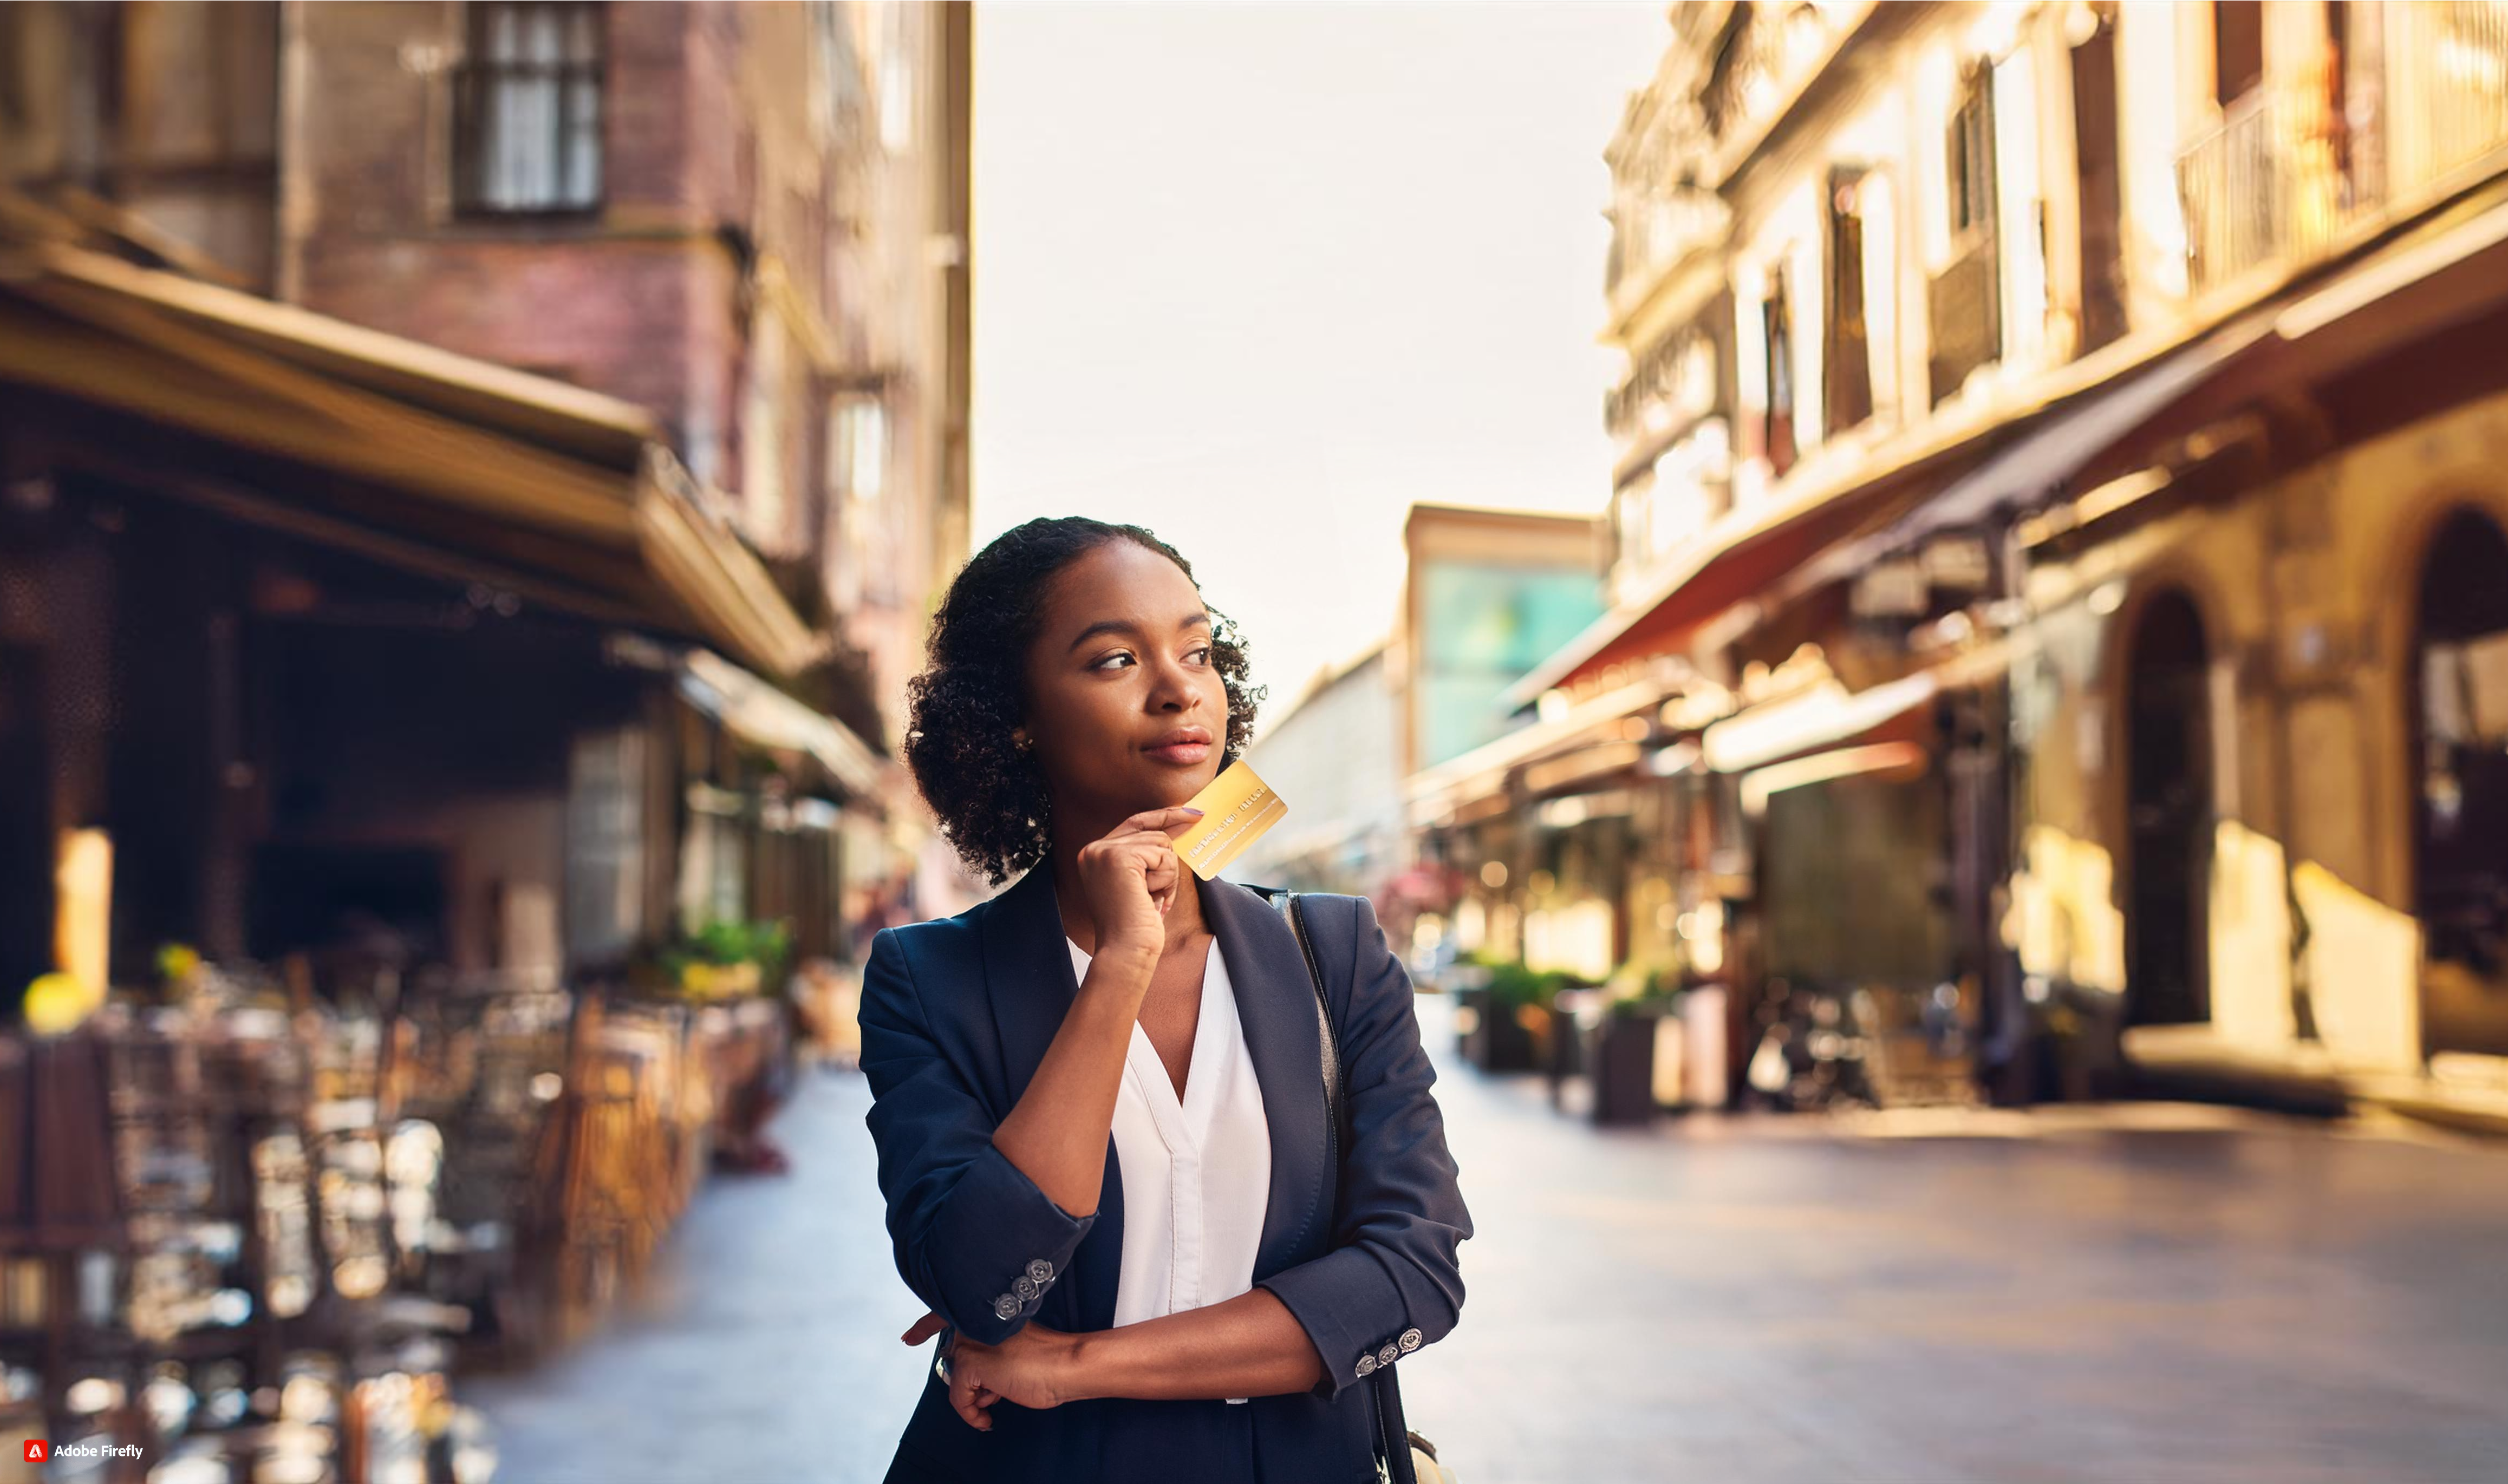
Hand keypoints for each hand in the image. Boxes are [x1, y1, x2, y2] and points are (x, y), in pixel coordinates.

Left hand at [901, 1310, 1085, 1429]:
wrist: (1068, 1364)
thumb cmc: (1049, 1359)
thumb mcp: (1014, 1347)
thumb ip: (990, 1348)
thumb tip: (970, 1372)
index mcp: (988, 1312)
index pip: (946, 1315)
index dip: (925, 1327)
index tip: (909, 1338)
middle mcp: (975, 1321)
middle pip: (953, 1355)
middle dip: (970, 1380)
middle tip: (997, 1389)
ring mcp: (971, 1340)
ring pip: (957, 1377)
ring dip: (976, 1395)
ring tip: (1001, 1396)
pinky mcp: (971, 1362)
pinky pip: (958, 1398)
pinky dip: (971, 1413)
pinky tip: (987, 1417)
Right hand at [1077, 805, 1204, 961]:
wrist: (1126, 951)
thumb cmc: (1137, 924)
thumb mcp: (1142, 882)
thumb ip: (1150, 854)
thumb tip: (1182, 824)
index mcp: (1095, 854)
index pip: (1136, 823)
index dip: (1165, 817)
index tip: (1194, 814)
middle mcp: (1095, 848)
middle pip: (1153, 833)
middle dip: (1166, 865)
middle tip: (1154, 897)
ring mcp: (1104, 851)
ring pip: (1161, 843)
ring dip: (1166, 875)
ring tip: (1150, 900)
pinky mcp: (1119, 857)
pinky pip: (1163, 856)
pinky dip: (1166, 880)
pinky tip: (1150, 898)